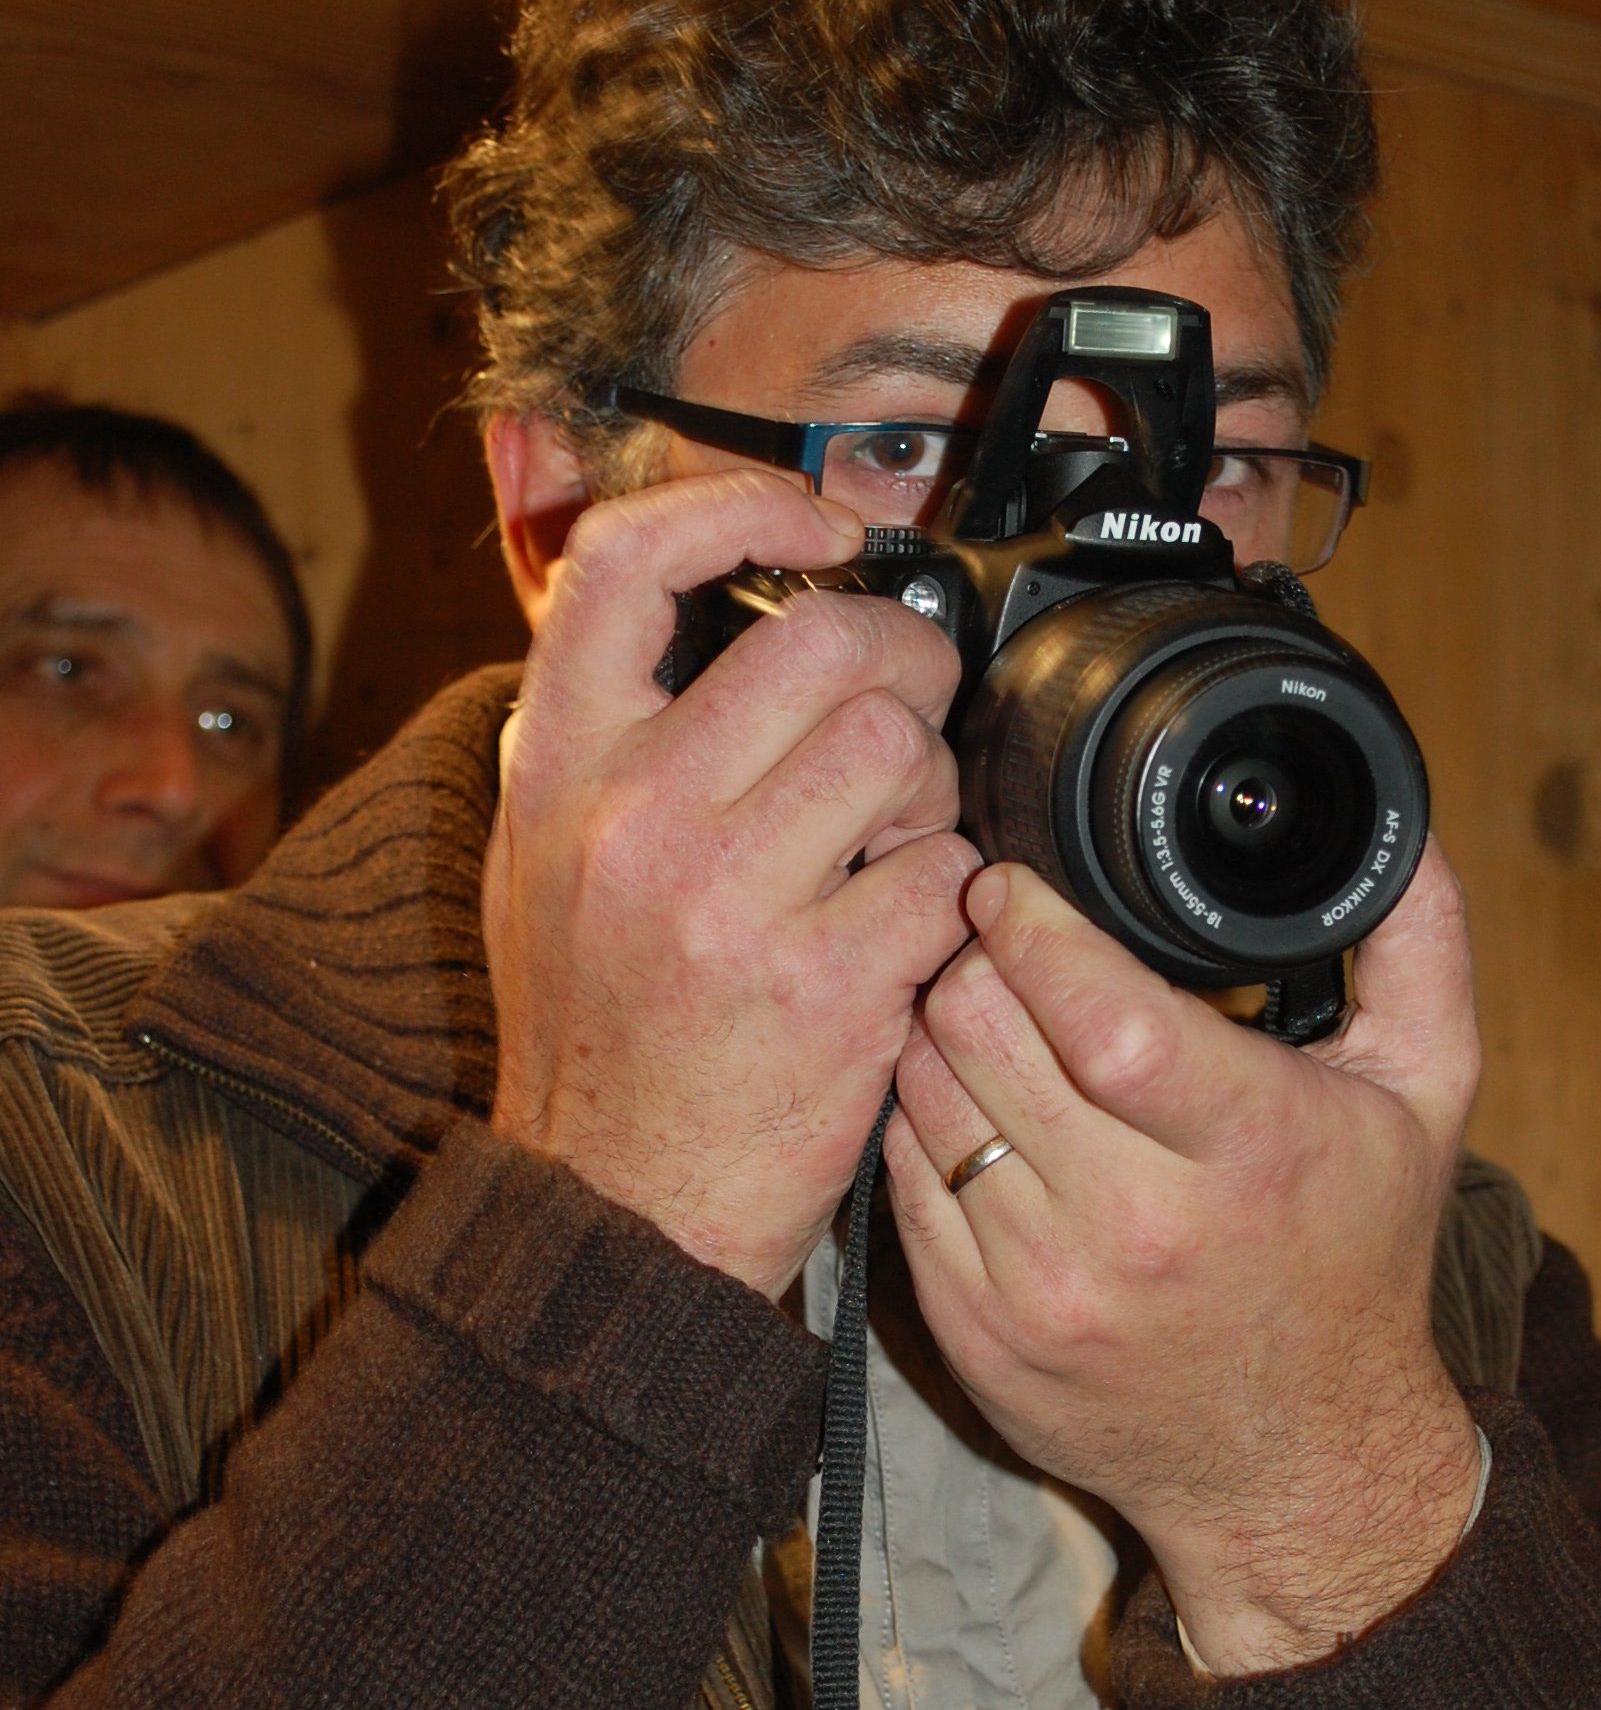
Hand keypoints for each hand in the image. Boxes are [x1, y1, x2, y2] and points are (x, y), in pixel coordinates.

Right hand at [485, 471, 980, 1298]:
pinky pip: (942, 873)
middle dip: (902, 658)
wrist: (614, 1207)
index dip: (739, 503)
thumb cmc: (594, 1033)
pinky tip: (907, 929)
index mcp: (556, 765)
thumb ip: (607, 735)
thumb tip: (714, 603)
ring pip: (897, 745)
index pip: (622, 560)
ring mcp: (728, 902)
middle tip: (909, 700)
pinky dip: (948, 893)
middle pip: (821, 641)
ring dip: (929, 781)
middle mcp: (631, 817)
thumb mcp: (542, 859)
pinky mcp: (824, 985)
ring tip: (894, 835)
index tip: (815, 523)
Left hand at [885, 843, 1484, 1674]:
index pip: (1102, 1017)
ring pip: (926, 1095)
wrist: (1298, 1468)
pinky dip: (920, 1117)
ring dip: (935, 1029)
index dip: (1034, 929)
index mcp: (1251, 1153)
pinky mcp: (975, 1333)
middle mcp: (1140, 1230)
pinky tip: (966, 1098)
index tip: (1011, 883)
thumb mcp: (1427, 1097)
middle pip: (987, 1035)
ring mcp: (1043, 1291)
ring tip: (977, 1005)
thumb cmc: (1360, 1259)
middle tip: (989, 932)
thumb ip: (1417, 944)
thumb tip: (1394, 818)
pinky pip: (901, 1176)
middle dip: (974, 959)